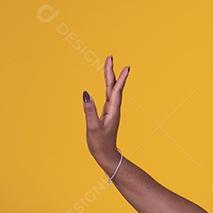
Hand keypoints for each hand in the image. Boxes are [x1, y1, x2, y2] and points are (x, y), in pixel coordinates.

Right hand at [83, 55, 129, 171]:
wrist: (106, 156)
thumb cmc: (100, 143)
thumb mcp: (93, 128)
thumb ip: (89, 110)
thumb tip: (86, 94)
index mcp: (112, 111)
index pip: (116, 90)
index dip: (120, 78)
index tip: (125, 66)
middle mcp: (113, 109)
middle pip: (113, 86)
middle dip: (112, 71)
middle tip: (110, 57)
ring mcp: (110, 111)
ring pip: (111, 90)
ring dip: (110, 77)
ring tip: (108, 65)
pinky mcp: (106, 114)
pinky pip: (108, 96)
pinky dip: (108, 87)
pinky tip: (107, 83)